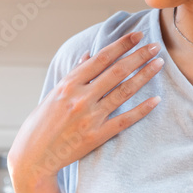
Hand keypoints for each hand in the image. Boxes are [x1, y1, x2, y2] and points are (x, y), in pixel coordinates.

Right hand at [8, 31, 163, 186]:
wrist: (33, 157)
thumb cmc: (41, 123)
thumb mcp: (54, 93)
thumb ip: (74, 74)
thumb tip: (89, 54)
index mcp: (69, 84)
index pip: (101, 58)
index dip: (121, 45)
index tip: (137, 35)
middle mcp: (81, 97)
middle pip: (116, 71)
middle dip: (138, 56)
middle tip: (155, 46)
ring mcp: (90, 117)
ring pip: (124, 91)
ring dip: (144, 76)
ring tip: (159, 64)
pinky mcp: (97, 136)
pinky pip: (125, 120)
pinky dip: (142, 109)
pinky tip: (156, 100)